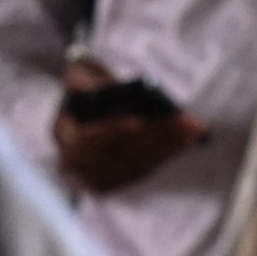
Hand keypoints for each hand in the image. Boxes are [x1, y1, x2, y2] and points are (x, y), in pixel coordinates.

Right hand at [52, 58, 207, 196]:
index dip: (111, 131)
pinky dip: (168, 152)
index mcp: (64, 134)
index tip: (138, 120)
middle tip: (182, 121)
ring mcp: (97, 176)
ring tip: (192, 126)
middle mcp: (76, 163)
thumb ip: (82, 79)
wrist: (93, 105)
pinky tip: (188, 137)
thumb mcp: (80, 74)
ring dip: (167, 145)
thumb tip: (94, 89)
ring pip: (136, 164)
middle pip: (118, 155)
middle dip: (153, 136)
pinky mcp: (119, 181)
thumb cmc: (88, 86)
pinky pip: (146, 168)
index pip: (85, 140)